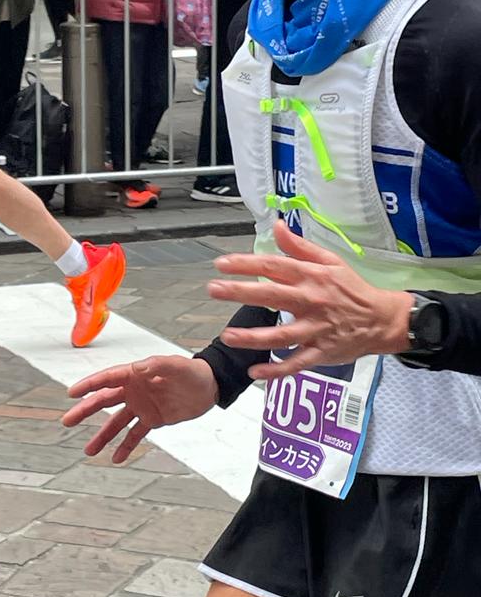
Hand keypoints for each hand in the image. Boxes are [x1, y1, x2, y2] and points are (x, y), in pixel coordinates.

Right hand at [62, 355, 217, 462]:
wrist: (209, 386)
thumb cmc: (191, 371)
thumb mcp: (175, 365)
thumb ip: (157, 365)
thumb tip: (138, 368)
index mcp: (135, 374)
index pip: (106, 379)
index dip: (89, 386)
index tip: (71, 393)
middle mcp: (134, 390)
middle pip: (103, 401)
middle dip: (85, 411)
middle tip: (67, 421)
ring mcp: (142, 406)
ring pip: (116, 423)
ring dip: (102, 436)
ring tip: (88, 450)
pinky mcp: (152, 420)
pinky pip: (135, 435)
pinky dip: (126, 447)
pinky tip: (115, 458)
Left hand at [209, 221, 412, 379]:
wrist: (383, 319)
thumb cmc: (352, 289)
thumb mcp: (330, 261)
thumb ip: (300, 246)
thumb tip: (276, 225)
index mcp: (311, 276)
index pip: (274, 265)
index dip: (246, 264)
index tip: (221, 264)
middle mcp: (311, 301)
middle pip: (271, 295)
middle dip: (240, 292)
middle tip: (213, 289)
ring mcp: (316, 328)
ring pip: (281, 334)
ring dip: (253, 337)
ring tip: (227, 336)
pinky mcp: (322, 352)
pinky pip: (297, 363)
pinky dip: (277, 369)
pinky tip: (255, 371)